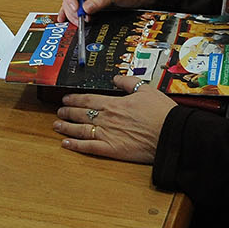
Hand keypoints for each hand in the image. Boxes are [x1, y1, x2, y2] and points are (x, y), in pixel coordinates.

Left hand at [54, 78, 175, 163]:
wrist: (171, 133)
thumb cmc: (161, 113)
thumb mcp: (146, 90)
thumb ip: (128, 82)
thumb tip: (116, 77)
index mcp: (114, 103)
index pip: (88, 99)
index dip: (75, 99)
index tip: (66, 99)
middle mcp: (107, 118)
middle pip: (81, 114)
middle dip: (67, 112)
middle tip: (59, 112)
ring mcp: (107, 134)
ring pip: (81, 130)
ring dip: (67, 127)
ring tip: (57, 126)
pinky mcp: (112, 149)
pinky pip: (89, 147)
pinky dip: (76, 146)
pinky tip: (66, 144)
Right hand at [58, 0, 159, 24]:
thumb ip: (100, 0)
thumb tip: (85, 8)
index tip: (75, 8)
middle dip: (71, 8)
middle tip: (80, 18)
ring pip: (71, 3)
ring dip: (73, 14)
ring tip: (80, 22)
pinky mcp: (90, 3)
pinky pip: (77, 9)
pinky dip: (72, 15)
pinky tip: (67, 21)